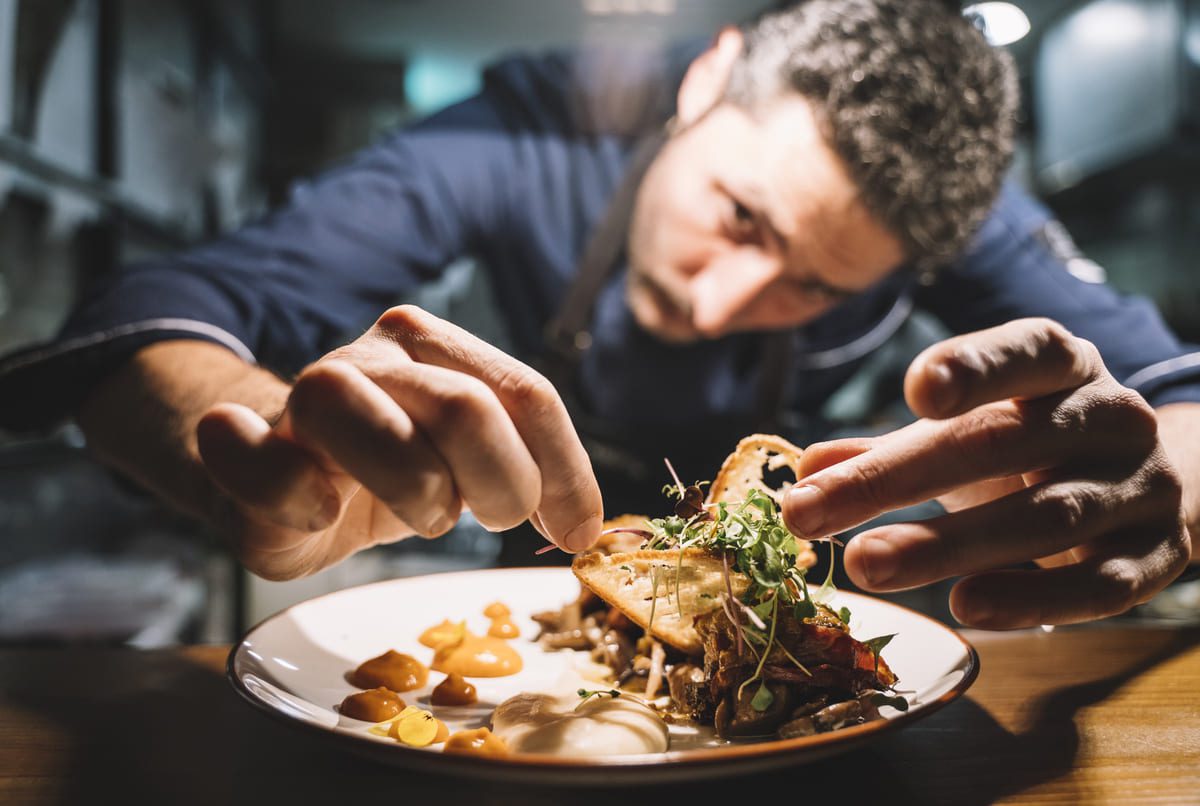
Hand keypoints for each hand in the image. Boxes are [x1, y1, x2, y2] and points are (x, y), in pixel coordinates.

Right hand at [194, 305, 602, 579]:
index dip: (565, 472)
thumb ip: (528, 470)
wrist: (284, 475)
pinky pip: (252, 455)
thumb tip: (587, 528)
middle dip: (502, 484)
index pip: (526, 394)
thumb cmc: (393, 470)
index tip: (578, 532)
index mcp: (435, 348)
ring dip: (411, 485)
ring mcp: (301, 396)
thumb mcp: (470, 463)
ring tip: (427, 515)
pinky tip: (322, 513)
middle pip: (462, 406)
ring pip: (348, 406)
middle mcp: (372, 358)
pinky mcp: (244, 448)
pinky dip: (290, 489)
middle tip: (498, 520)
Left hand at [782, 318, 1191, 628]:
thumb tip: (807, 468)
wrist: (1150, 489)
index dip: (974, 365)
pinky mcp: (1156, 556)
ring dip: (946, 545)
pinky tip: (964, 608)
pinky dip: (1030, 599)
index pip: (1024, 351)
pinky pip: (1096, 585)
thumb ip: (889, 450)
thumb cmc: (1032, 449)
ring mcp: (1141, 487)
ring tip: (864, 564)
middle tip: (808, 512)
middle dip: (898, 478)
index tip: (914, 390)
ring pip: (1045, 516)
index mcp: (1061, 367)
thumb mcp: (965, 433)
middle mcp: (1108, 417)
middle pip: (1002, 441)